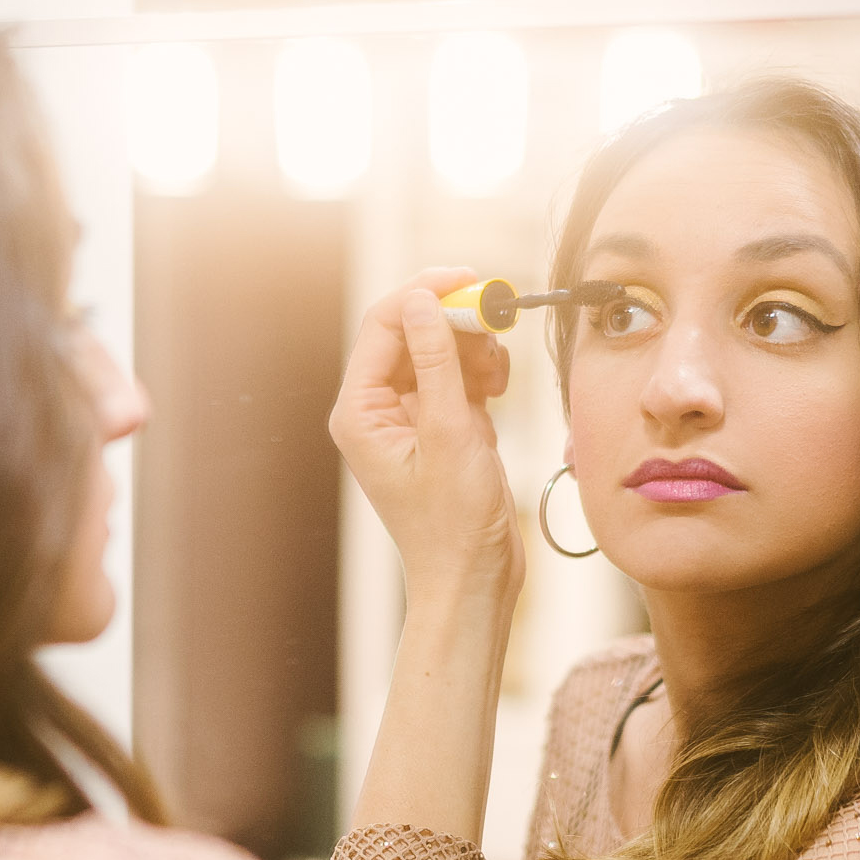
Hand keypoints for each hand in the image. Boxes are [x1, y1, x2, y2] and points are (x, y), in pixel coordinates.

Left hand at [328, 269, 522, 603]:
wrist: (473, 579)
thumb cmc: (454, 524)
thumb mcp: (450, 434)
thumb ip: (439, 362)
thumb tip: (424, 301)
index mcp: (360, 412)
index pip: (383, 325)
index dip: (425, 293)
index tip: (470, 280)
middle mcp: (377, 410)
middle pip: (413, 332)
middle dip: (456, 323)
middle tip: (497, 322)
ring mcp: (410, 417)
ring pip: (441, 351)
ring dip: (474, 349)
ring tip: (499, 379)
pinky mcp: (440, 426)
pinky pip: (458, 376)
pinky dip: (481, 373)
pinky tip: (499, 391)